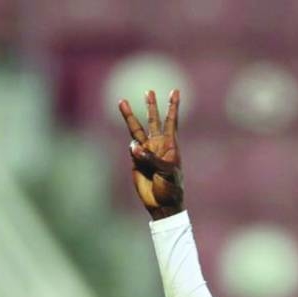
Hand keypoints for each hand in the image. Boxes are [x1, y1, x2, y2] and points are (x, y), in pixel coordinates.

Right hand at [118, 89, 184, 219]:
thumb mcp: (166, 172)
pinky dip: (133, 148)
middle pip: (153, 121)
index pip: (171, 122)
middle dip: (151, 106)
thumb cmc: (171, 188)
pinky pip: (132, 148)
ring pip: (136, 129)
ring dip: (130, 116)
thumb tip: (134, 146)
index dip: (173, 106)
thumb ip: (151, 158)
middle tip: (149, 91)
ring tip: (122, 101)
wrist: (161, 204)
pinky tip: (136, 153)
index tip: (175, 91)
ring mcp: (146, 152)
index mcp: (170, 146)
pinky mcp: (136, 160)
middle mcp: (158, 145)